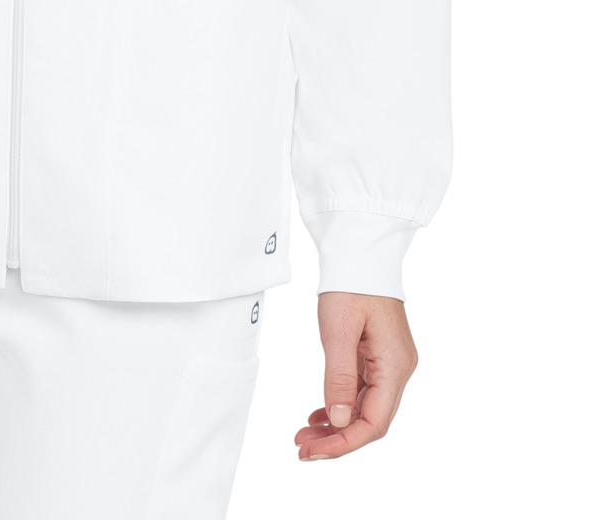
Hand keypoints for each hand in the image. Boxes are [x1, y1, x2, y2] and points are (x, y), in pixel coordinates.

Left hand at [295, 290, 418, 460]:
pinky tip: (319, 414)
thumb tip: (339, 421)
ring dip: (336, 425)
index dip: (344, 443)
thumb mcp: (338, 329)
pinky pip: (363, 391)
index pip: (374, 422)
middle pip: (371, 420)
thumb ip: (339, 377)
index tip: (314, 452)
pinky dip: (341, 405)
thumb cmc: (350, 283)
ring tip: (304, 435)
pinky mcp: (379, 355)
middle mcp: (398, 368)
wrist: (360, 251)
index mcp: (395, 365)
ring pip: (366, 408)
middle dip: (337, 439)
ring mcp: (390, 363)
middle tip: (302, 448)